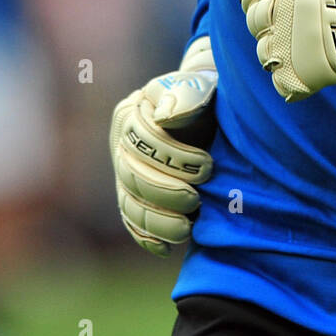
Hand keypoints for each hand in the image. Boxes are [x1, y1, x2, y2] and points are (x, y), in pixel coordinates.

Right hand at [109, 37, 217, 255]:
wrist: (214, 114)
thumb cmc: (209, 97)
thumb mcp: (202, 88)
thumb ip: (186, 94)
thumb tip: (164, 115)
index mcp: (133, 112)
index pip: (140, 138)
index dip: (173, 156)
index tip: (208, 166)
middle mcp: (122, 144)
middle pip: (131, 175)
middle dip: (165, 191)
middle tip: (197, 200)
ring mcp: (124, 172)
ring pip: (129, 203)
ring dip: (157, 220)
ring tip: (187, 228)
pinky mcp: (133, 197)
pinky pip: (132, 222)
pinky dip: (147, 237)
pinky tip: (167, 248)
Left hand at [233, 0, 335, 102]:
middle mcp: (282, 7)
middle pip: (253, 19)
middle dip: (273, 18)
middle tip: (308, 17)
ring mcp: (289, 42)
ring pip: (264, 51)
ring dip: (283, 47)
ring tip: (314, 39)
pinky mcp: (302, 72)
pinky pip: (280, 78)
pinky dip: (292, 75)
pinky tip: (314, 62)